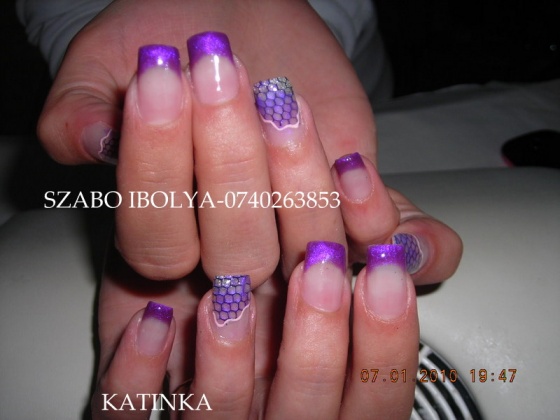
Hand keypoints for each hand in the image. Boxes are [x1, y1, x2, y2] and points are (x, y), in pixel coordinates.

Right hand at [38, 0, 460, 282]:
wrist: (238, 13)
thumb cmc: (173, 38)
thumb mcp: (108, 58)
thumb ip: (78, 105)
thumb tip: (89, 141)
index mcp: (164, 226)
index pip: (155, 244)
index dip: (157, 172)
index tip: (158, 79)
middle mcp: (230, 242)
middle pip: (235, 255)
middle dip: (231, 166)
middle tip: (218, 70)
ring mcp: (294, 229)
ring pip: (304, 246)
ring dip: (298, 177)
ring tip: (278, 96)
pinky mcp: (349, 203)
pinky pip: (370, 234)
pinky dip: (368, 208)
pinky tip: (349, 162)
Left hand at [91, 242, 417, 418]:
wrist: (203, 240)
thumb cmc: (280, 248)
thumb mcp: (343, 238)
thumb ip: (390, 239)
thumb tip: (418, 244)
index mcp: (327, 387)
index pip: (375, 398)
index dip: (386, 340)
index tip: (382, 265)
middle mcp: (272, 407)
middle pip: (305, 415)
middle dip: (317, 341)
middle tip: (317, 261)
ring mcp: (207, 410)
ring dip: (229, 362)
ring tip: (230, 293)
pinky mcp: (135, 399)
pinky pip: (127, 416)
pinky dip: (139, 376)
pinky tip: (157, 318)